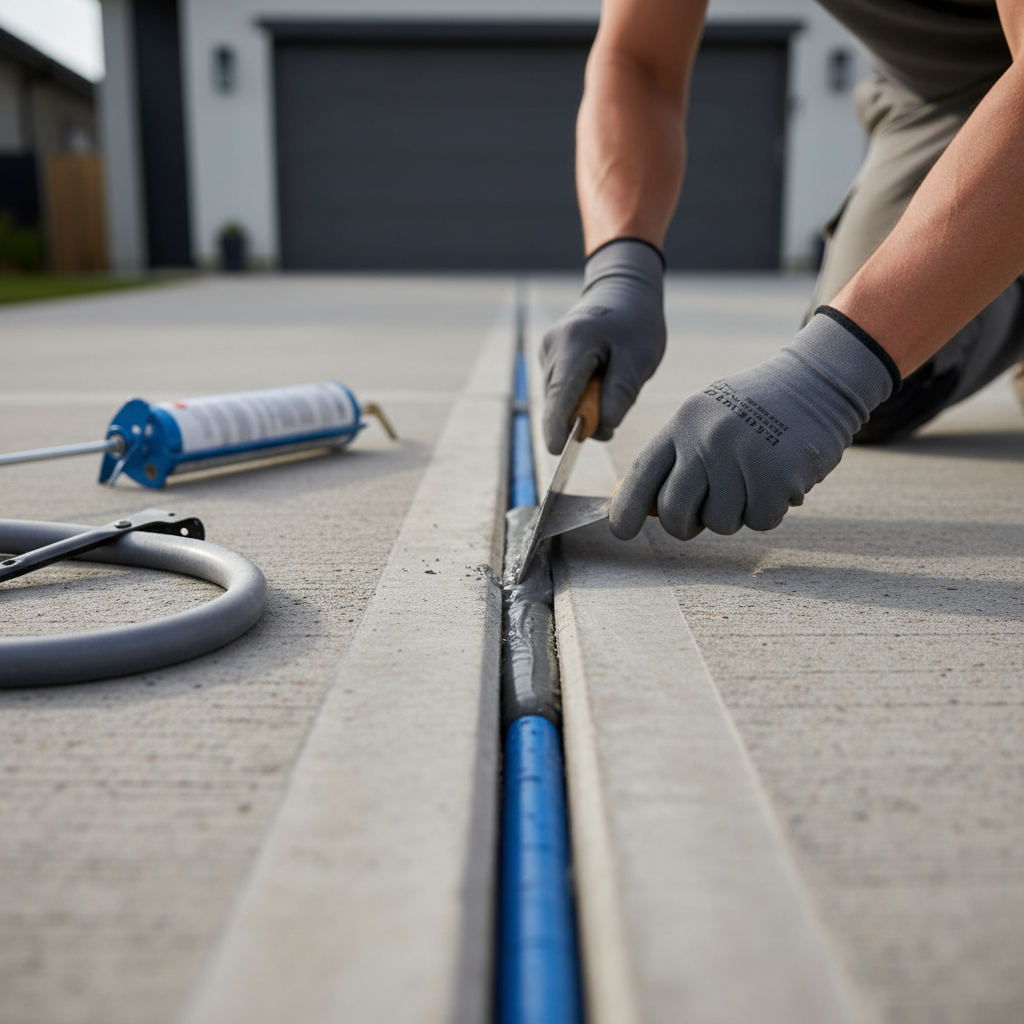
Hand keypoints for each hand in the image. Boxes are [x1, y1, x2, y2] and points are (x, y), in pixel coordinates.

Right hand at [541, 238, 665, 453]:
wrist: (623, 289)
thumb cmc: (636, 323)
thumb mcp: (640, 359)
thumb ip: (620, 395)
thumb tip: (599, 428)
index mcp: (574, 345)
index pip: (559, 396)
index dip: (558, 429)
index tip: (560, 452)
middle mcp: (552, 347)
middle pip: (558, 401)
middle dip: (581, 418)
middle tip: (614, 412)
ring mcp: (547, 350)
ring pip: (559, 397)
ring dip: (583, 405)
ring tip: (610, 386)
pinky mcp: (549, 355)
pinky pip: (562, 388)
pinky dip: (580, 395)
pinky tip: (599, 379)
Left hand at [609, 309, 898, 539]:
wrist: (817, 382)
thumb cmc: (755, 410)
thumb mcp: (706, 419)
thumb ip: (676, 458)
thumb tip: (642, 508)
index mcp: (682, 424)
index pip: (641, 475)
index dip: (625, 510)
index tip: (622, 531)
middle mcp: (705, 440)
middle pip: (674, 512)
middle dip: (685, 524)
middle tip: (704, 512)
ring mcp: (740, 457)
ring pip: (720, 523)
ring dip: (737, 513)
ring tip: (752, 478)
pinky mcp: (776, 476)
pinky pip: (760, 521)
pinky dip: (770, 510)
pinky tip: (778, 480)